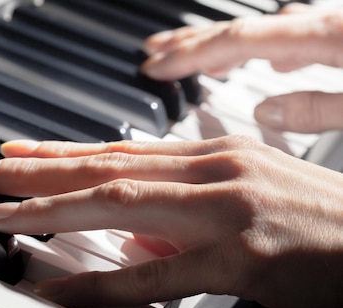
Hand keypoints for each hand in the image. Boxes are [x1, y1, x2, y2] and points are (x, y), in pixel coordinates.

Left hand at [0, 138, 342, 307]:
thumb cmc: (318, 228)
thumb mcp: (243, 205)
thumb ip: (181, 219)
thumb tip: (128, 238)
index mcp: (213, 158)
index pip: (117, 150)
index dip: (58, 153)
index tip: (13, 154)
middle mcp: (214, 171)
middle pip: (103, 166)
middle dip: (33, 169)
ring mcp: (227, 210)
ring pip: (119, 202)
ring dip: (51, 208)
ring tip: (0, 215)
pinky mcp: (242, 258)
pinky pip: (158, 274)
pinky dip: (104, 284)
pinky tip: (62, 288)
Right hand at [141, 4, 342, 132]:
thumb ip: (314, 109)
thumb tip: (264, 114)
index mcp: (323, 37)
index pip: (238, 42)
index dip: (190, 54)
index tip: (156, 67)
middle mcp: (321, 23)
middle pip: (240, 29)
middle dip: (191, 41)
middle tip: (154, 50)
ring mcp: (332, 22)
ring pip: (262, 29)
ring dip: (223, 42)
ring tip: (197, 53)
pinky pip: (291, 32)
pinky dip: (265, 45)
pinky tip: (271, 58)